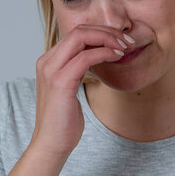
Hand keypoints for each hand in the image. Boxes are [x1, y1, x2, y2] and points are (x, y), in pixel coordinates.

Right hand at [29, 24, 131, 157]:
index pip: (76, 33)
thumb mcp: (71, 88)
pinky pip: (85, 57)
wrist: (51, 145)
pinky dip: (104, 52)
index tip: (120, 40)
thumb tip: (97, 56)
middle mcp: (47, 61)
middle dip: (106, 31)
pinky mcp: (60, 82)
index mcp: (49, 61)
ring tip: (125, 47)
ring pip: (81, 37)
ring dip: (108, 39)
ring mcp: (51, 70)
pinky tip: (117, 57)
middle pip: (79, 30)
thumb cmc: (64, 121)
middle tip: (127, 40)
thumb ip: (78, 69)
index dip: (100, 32)